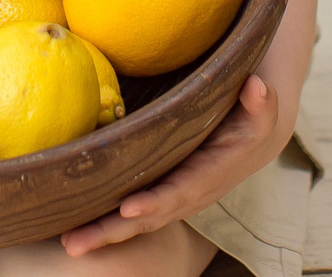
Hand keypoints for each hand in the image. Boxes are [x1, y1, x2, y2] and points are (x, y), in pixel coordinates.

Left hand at [60, 75, 279, 256]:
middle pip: (148, 217)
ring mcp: (172, 198)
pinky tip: (73, 229)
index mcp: (209, 175)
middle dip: (113, 231)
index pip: (180, 191)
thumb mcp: (262, 111)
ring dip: (102, 235)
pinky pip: (131, 215)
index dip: (156, 202)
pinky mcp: (159, 194)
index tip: (128, 207)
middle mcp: (188, 194)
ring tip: (68, 243)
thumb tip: (258, 87)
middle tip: (76, 243)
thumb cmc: (252, 121)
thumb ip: (261, 102)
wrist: (252, 140)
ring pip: (135, 222)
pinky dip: (105, 224)